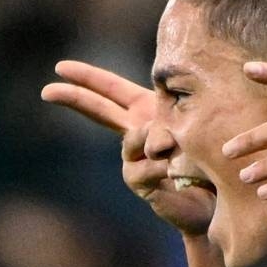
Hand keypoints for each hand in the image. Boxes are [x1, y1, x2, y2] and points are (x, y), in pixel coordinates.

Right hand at [42, 61, 213, 234]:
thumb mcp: (195, 128)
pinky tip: (178, 171)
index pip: (112, 90)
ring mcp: (135, 160)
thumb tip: (151, 138)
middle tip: (46, 91)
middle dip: (74, 98)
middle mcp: (136, 135)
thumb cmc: (214, 156)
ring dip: (155, 142)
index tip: (60, 67)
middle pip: (99, 111)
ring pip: (133, 142)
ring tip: (177, 146)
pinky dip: (164, 167)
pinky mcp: (142, 183)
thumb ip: (169, 125)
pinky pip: (146, 168)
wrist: (220, 199)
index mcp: (147, 112)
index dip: (87, 78)